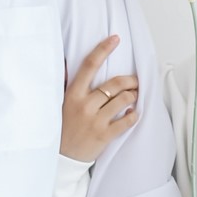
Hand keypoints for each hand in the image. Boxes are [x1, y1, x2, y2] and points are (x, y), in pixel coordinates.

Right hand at [60, 35, 138, 161]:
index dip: (104, 49)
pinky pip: (127, 121)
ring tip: (134, 96)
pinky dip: (134, 115)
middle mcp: (84, 105)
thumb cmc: (63, 126)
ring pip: (124, 100)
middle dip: (130, 80)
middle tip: (135, 81)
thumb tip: (68, 62)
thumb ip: (68, 83)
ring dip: (133, 96)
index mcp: (73, 94)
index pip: (89, 65)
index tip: (115, 39)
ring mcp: (95, 121)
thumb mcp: (61, 102)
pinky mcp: (104, 135)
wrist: (61, 157)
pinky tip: (133, 113)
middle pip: (114, 84)